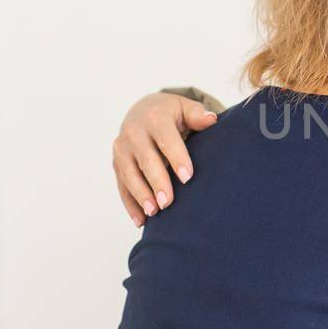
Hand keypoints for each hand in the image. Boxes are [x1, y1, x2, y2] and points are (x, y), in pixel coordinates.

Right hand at [112, 92, 217, 225]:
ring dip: (141, 195)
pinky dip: (130, 204)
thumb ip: (197, 115)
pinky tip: (140, 221)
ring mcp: (122, 149)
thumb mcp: (184, 107)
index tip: (188, 178)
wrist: (142, 110)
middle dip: (156, 182)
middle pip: (146, 160)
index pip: (166, 139)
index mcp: (154, 118)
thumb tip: (211, 120)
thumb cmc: (170, 113)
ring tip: (154, 213)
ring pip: (129, 175)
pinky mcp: (116, 164)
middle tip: (167, 202)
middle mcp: (133, 132)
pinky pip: (122, 186)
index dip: (177, 158)